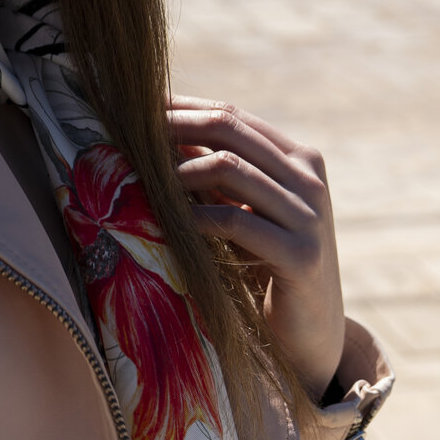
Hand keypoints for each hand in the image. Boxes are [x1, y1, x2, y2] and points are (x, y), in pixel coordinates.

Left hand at [167, 96, 343, 399]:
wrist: (311, 332)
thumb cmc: (266, 266)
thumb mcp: (245, 210)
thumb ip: (217, 174)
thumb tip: (155, 134)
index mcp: (299, 158)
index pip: (232, 116)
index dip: (183, 107)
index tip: (138, 107)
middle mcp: (309, 179)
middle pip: (229, 130)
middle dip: (173, 126)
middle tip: (129, 131)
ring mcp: (309, 216)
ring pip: (231, 168)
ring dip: (178, 170)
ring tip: (142, 175)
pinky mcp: (302, 256)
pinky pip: (236, 220)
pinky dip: (196, 216)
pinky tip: (169, 221)